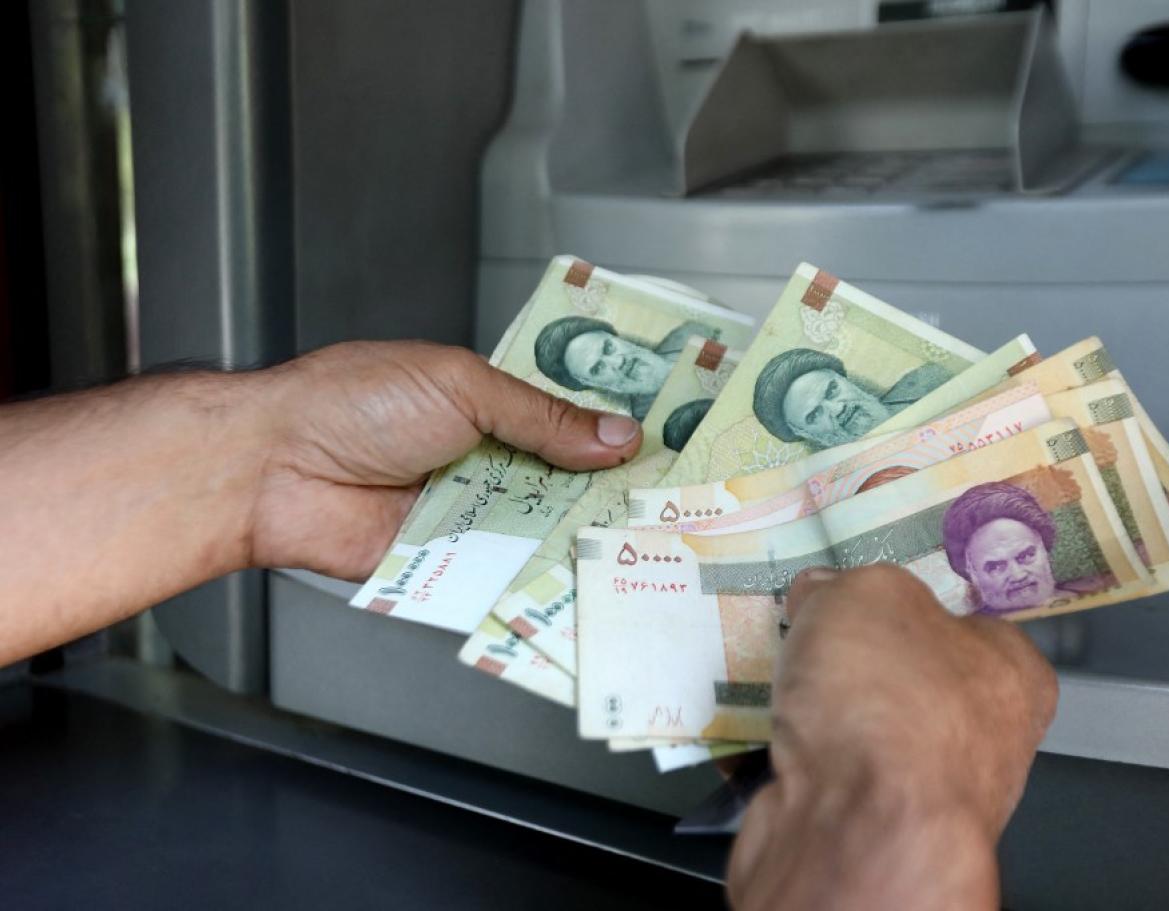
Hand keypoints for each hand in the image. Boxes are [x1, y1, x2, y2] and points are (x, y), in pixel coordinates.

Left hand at [245, 341, 641, 578]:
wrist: (273, 469)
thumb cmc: (350, 405)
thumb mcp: (463, 388)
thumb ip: (543, 417)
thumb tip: (617, 435)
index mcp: (485, 401)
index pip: (564, 417)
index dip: (612, 428)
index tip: (671, 441)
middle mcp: (481, 457)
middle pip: (563, 479)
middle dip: (611, 490)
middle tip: (676, 503)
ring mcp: (467, 512)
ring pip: (540, 529)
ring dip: (581, 535)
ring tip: (648, 545)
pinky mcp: (448, 563)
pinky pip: (502, 573)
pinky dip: (538, 579)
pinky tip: (586, 582)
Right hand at [726, 564, 1057, 910]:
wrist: (854, 830)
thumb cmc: (891, 703)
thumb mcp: (869, 593)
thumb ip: (849, 583)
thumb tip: (824, 591)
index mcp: (1013, 673)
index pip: (969, 620)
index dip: (909, 595)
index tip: (862, 583)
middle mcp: (983, 738)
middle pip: (904, 670)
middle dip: (849, 649)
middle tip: (808, 626)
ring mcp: (923, 790)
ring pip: (857, 722)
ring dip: (813, 699)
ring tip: (781, 677)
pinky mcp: (865, 826)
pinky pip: (820, 767)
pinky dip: (789, 747)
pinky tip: (768, 728)